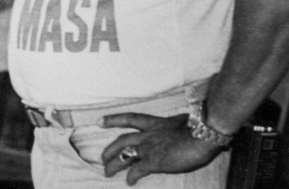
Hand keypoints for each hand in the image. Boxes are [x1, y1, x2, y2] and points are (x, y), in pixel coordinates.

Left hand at [100, 112, 224, 185]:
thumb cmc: (199, 127)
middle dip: (109, 149)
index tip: (99, 121)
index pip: (128, 119)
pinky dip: (131, 177)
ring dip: (113, 164)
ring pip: (123, 156)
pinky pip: (137, 170)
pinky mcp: (155, 161)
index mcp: (154, 123)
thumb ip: (178, 124)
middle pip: (121, 141)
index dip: (112, 120)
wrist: (203, 135)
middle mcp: (148, 135)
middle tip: (102, 157)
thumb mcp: (183, 121)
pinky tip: (129, 183)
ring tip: (107, 172)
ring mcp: (149, 148)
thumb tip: (185, 122)